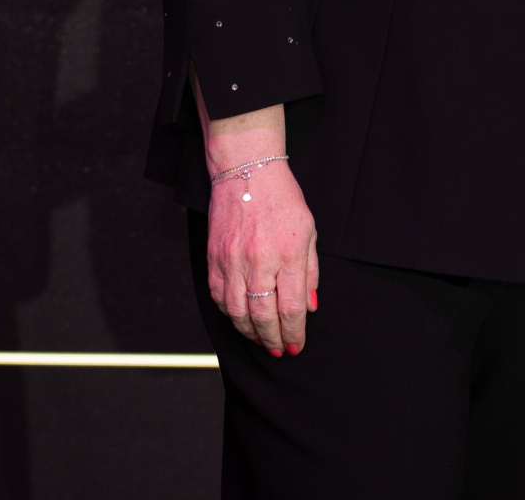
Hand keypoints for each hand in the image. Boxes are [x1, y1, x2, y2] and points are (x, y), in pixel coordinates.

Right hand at [205, 157, 318, 356]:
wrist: (246, 174)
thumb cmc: (283, 200)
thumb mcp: (309, 231)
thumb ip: (310, 271)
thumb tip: (309, 306)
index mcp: (288, 253)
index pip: (290, 307)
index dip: (293, 332)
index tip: (296, 346)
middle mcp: (258, 261)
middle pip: (263, 316)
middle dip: (273, 339)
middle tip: (279, 350)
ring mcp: (232, 262)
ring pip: (238, 312)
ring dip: (250, 333)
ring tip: (262, 340)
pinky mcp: (214, 260)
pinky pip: (220, 297)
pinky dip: (230, 315)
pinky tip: (241, 320)